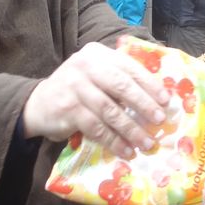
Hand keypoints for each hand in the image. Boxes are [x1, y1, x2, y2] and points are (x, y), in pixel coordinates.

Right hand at [22, 42, 169, 159]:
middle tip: (160, 120)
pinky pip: (97, 128)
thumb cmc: (76, 90)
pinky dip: (113, 141)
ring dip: (131, 129)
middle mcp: (85, 66)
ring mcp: (75, 87)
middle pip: (121, 86)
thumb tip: (156, 99)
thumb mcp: (95, 75)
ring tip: (146, 143)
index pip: (129, 67)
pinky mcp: (68, 109)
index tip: (166, 100)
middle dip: (144, 105)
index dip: (150, 84)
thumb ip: (119, 79)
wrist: (37, 103)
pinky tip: (125, 150)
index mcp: (97, 54)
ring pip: (110, 111)